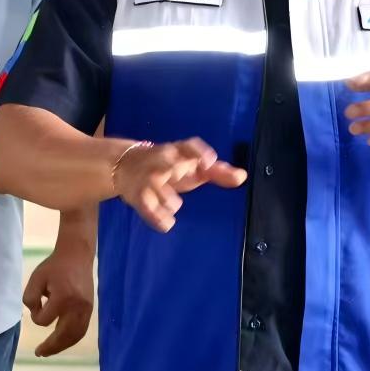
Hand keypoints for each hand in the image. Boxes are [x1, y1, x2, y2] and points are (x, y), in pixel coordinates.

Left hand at [23, 244, 94, 356]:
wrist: (77, 255)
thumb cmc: (54, 266)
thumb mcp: (35, 279)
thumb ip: (30, 299)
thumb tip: (38, 315)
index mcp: (63, 298)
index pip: (44, 320)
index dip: (35, 314)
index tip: (36, 302)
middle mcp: (78, 306)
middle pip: (64, 335)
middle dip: (51, 347)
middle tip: (39, 353)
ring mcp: (87, 308)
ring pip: (76, 335)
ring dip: (62, 346)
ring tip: (50, 351)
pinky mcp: (90, 308)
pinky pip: (82, 329)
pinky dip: (72, 339)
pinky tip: (63, 342)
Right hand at [114, 138, 247, 233]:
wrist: (126, 166)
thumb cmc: (171, 166)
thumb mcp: (193, 167)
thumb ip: (218, 172)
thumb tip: (243, 176)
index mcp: (178, 151)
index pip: (189, 146)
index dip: (199, 152)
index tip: (210, 162)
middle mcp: (162, 161)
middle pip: (167, 160)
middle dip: (174, 166)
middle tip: (182, 174)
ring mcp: (147, 177)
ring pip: (153, 182)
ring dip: (164, 193)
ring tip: (176, 205)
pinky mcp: (137, 195)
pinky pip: (144, 205)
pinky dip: (155, 216)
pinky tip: (167, 224)